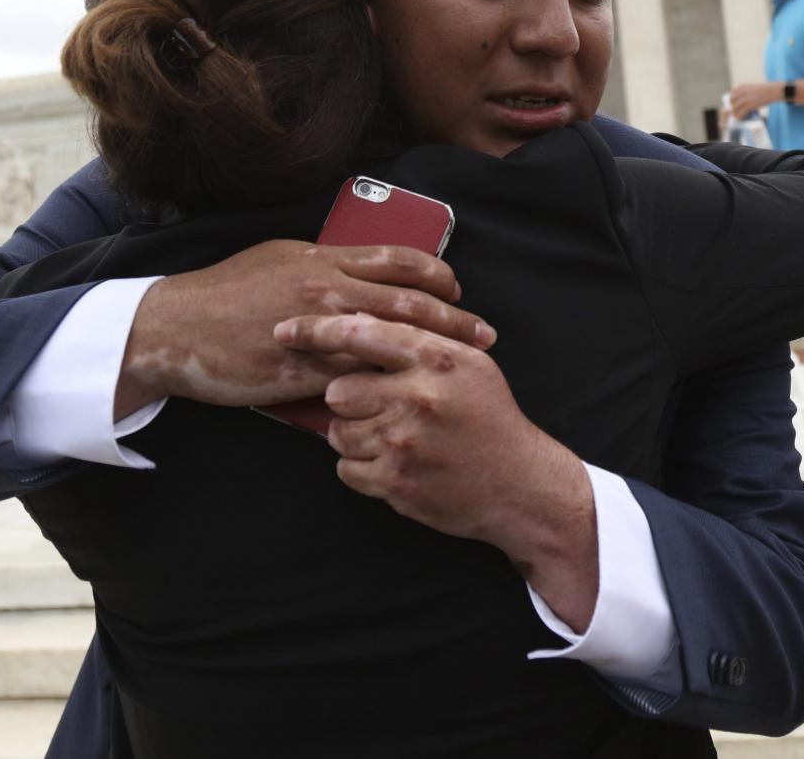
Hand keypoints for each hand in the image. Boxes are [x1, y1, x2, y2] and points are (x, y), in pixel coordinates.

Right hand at [115, 241, 493, 415]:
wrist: (174, 327)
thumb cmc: (225, 293)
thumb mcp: (278, 260)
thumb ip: (323, 265)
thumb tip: (358, 270)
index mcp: (323, 258)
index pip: (398, 260)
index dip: (437, 276)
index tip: (459, 291)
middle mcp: (326, 289)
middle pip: (408, 302)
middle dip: (454, 319)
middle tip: (485, 336)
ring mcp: (315, 332)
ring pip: (389, 344)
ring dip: (429, 357)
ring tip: (458, 371)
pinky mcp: (299, 372)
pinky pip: (353, 381)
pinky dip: (383, 388)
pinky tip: (406, 399)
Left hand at [275, 312, 599, 628]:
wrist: (520, 484)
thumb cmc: (490, 417)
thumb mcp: (468, 363)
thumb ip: (419, 340)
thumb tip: (360, 319)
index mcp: (434, 358)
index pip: (359, 333)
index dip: (315, 331)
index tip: (283, 331)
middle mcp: (417, 396)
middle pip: (338, 390)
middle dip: (349, 400)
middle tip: (377, 407)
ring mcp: (404, 442)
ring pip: (337, 432)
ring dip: (354, 436)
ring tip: (390, 438)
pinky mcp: (396, 482)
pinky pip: (345, 469)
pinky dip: (361, 468)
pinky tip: (392, 463)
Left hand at [725, 82, 779, 119]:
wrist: (772, 91)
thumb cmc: (765, 90)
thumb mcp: (752, 87)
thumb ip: (746, 92)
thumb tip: (742, 101)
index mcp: (742, 87)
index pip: (732, 94)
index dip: (732, 100)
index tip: (735, 104)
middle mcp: (741, 92)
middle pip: (731, 101)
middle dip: (733, 106)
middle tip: (737, 110)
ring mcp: (744, 99)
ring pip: (734, 108)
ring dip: (735, 113)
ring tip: (738, 116)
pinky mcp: (748, 106)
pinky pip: (740, 114)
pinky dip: (739, 117)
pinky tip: (740, 119)